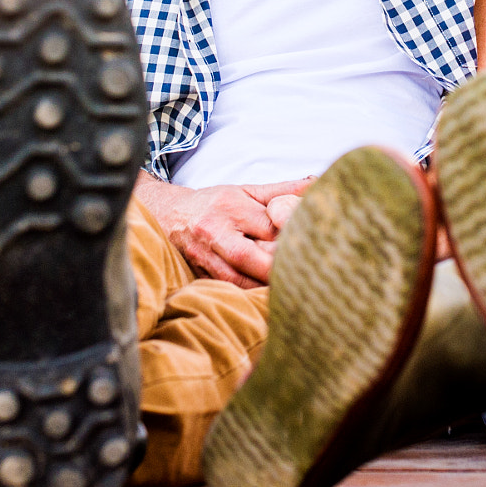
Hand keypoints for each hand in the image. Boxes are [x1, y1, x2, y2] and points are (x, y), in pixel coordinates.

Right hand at [134, 174, 311, 287]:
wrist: (168, 214)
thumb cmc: (215, 203)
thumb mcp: (247, 191)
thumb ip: (282, 190)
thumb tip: (317, 186)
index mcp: (231, 207)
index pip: (266, 227)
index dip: (290, 240)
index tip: (312, 248)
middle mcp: (214, 231)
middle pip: (247, 256)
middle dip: (276, 269)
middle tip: (305, 277)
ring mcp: (203, 256)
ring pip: (235, 279)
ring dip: (262, 288)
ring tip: (291, 292)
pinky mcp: (198, 275)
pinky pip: (225, 289)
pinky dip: (246, 296)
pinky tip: (267, 299)